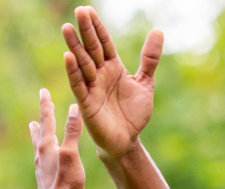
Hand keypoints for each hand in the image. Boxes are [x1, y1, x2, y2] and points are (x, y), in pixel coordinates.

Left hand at [31, 88, 84, 188]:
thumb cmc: (67, 181)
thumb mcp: (71, 153)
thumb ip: (72, 132)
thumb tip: (73, 108)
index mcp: (46, 147)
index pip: (47, 120)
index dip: (46, 105)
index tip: (43, 92)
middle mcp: (40, 157)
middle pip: (39, 133)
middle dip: (41, 121)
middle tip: (39, 111)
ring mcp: (41, 170)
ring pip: (38, 148)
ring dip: (37, 137)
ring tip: (34, 130)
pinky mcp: (45, 182)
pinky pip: (41, 162)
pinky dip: (42, 154)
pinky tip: (43, 160)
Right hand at [61, 6, 162, 158]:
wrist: (127, 141)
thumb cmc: (133, 113)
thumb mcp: (145, 83)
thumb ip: (149, 59)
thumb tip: (158, 31)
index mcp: (113, 67)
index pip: (104, 42)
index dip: (97, 27)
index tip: (88, 10)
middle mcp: (100, 74)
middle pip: (92, 48)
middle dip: (86, 31)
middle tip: (79, 10)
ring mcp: (92, 88)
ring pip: (82, 63)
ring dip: (75, 47)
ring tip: (67, 28)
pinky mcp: (87, 104)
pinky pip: (79, 85)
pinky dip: (73, 72)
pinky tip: (68, 57)